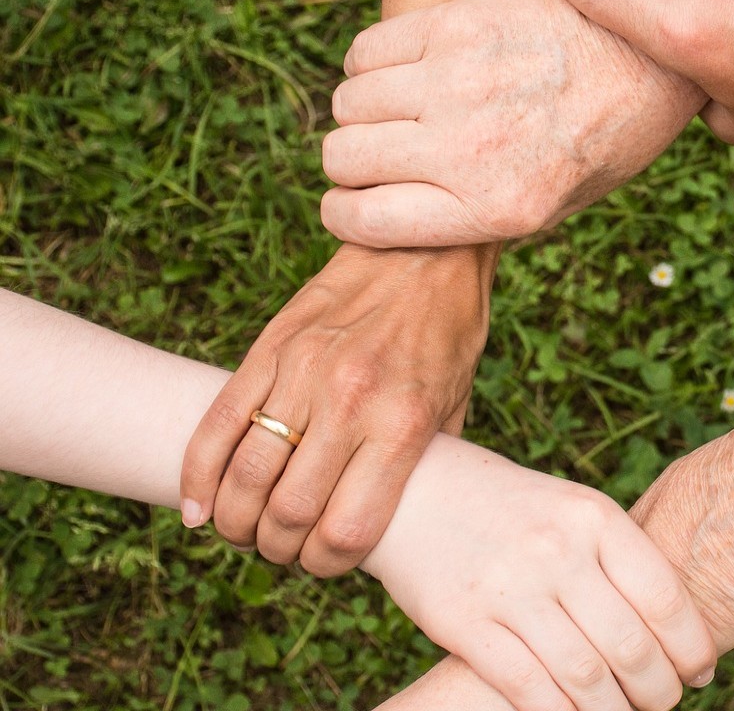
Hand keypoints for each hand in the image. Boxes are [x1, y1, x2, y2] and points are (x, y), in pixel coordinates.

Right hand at [180, 244, 494, 575]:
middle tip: (282, 549)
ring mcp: (303, 372)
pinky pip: (217, 423)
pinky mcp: (270, 348)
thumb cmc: (449, 333)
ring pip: (245, 474)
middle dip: (278, 549)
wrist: (425, 249)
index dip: (327, 565)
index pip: (346, 530)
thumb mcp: (456, 405)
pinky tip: (197, 507)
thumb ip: (423, 464)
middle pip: (288, 512)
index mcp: (402, 425)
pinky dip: (197, 475)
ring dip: (235, 521)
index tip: (325, 563)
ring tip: (244, 530)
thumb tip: (393, 521)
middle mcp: (350, 402)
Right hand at [319, 0, 704, 247]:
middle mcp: (469, 149)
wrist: (648, 59)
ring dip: (362, 112)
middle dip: (351, 163)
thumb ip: (473, 219)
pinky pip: (367, 50)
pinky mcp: (457, 25)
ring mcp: (458, 82)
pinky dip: (370, 65)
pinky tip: (405, 71)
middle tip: (382, 155)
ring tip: (399, 111)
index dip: (344, 214)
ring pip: (349, 102)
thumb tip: (392, 219)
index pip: (362, 220)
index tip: (352, 203)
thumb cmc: (601, 141)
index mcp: (494, 208)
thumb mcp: (552, 209)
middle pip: (344, 157)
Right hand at [362, 435, 716, 710]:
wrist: (414, 490)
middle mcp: (556, 550)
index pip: (664, 597)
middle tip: (662, 701)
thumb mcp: (572, 510)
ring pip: (585, 677)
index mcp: (593, 516)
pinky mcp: (464, 622)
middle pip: (631, 646)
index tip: (699, 670)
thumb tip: (677, 630)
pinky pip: (528, 688)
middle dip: (658, 689)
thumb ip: (618, 559)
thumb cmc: (511, 509)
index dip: (691, 646)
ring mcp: (509, 587)